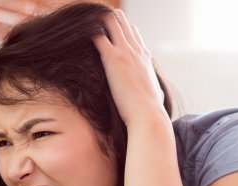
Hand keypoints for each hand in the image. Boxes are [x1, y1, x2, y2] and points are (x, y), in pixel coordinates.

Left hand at [92, 10, 165, 127]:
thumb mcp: (156, 92)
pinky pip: (98, 36)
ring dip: (100, 21)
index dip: (123, 29)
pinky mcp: (113, 58)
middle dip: (110, 20)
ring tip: (87, 21)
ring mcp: (125, 52)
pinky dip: (90, 31)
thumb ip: (152, 86)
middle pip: (123, 23)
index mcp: (145, 57)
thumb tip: (156, 95)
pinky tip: (81, 32)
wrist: (148, 113)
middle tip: (97, 20)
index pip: (134, 33)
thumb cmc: (151, 109)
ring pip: (111, 23)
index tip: (113, 29)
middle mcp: (136, 50)